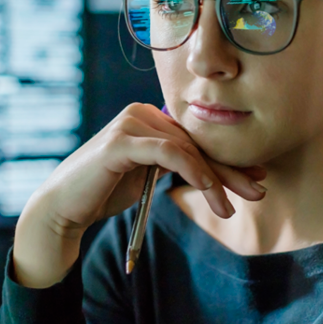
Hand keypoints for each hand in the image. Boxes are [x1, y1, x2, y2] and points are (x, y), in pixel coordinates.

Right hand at [12, 103, 265, 287]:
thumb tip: (216, 170)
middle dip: (229, 170)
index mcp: (148, 118)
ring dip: (214, 180)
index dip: (227, 159)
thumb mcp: (148, 176)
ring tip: (230, 209)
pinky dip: (194, 173)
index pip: (196, 139)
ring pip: (187, 149)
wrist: (63, 210)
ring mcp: (129, 124)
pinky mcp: (121, 141)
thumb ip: (174, 164)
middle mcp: (140, 113)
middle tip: (259, 190)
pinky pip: (169, 154)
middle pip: (196, 143)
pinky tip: (210, 193)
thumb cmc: (104, 194)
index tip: (256, 178)